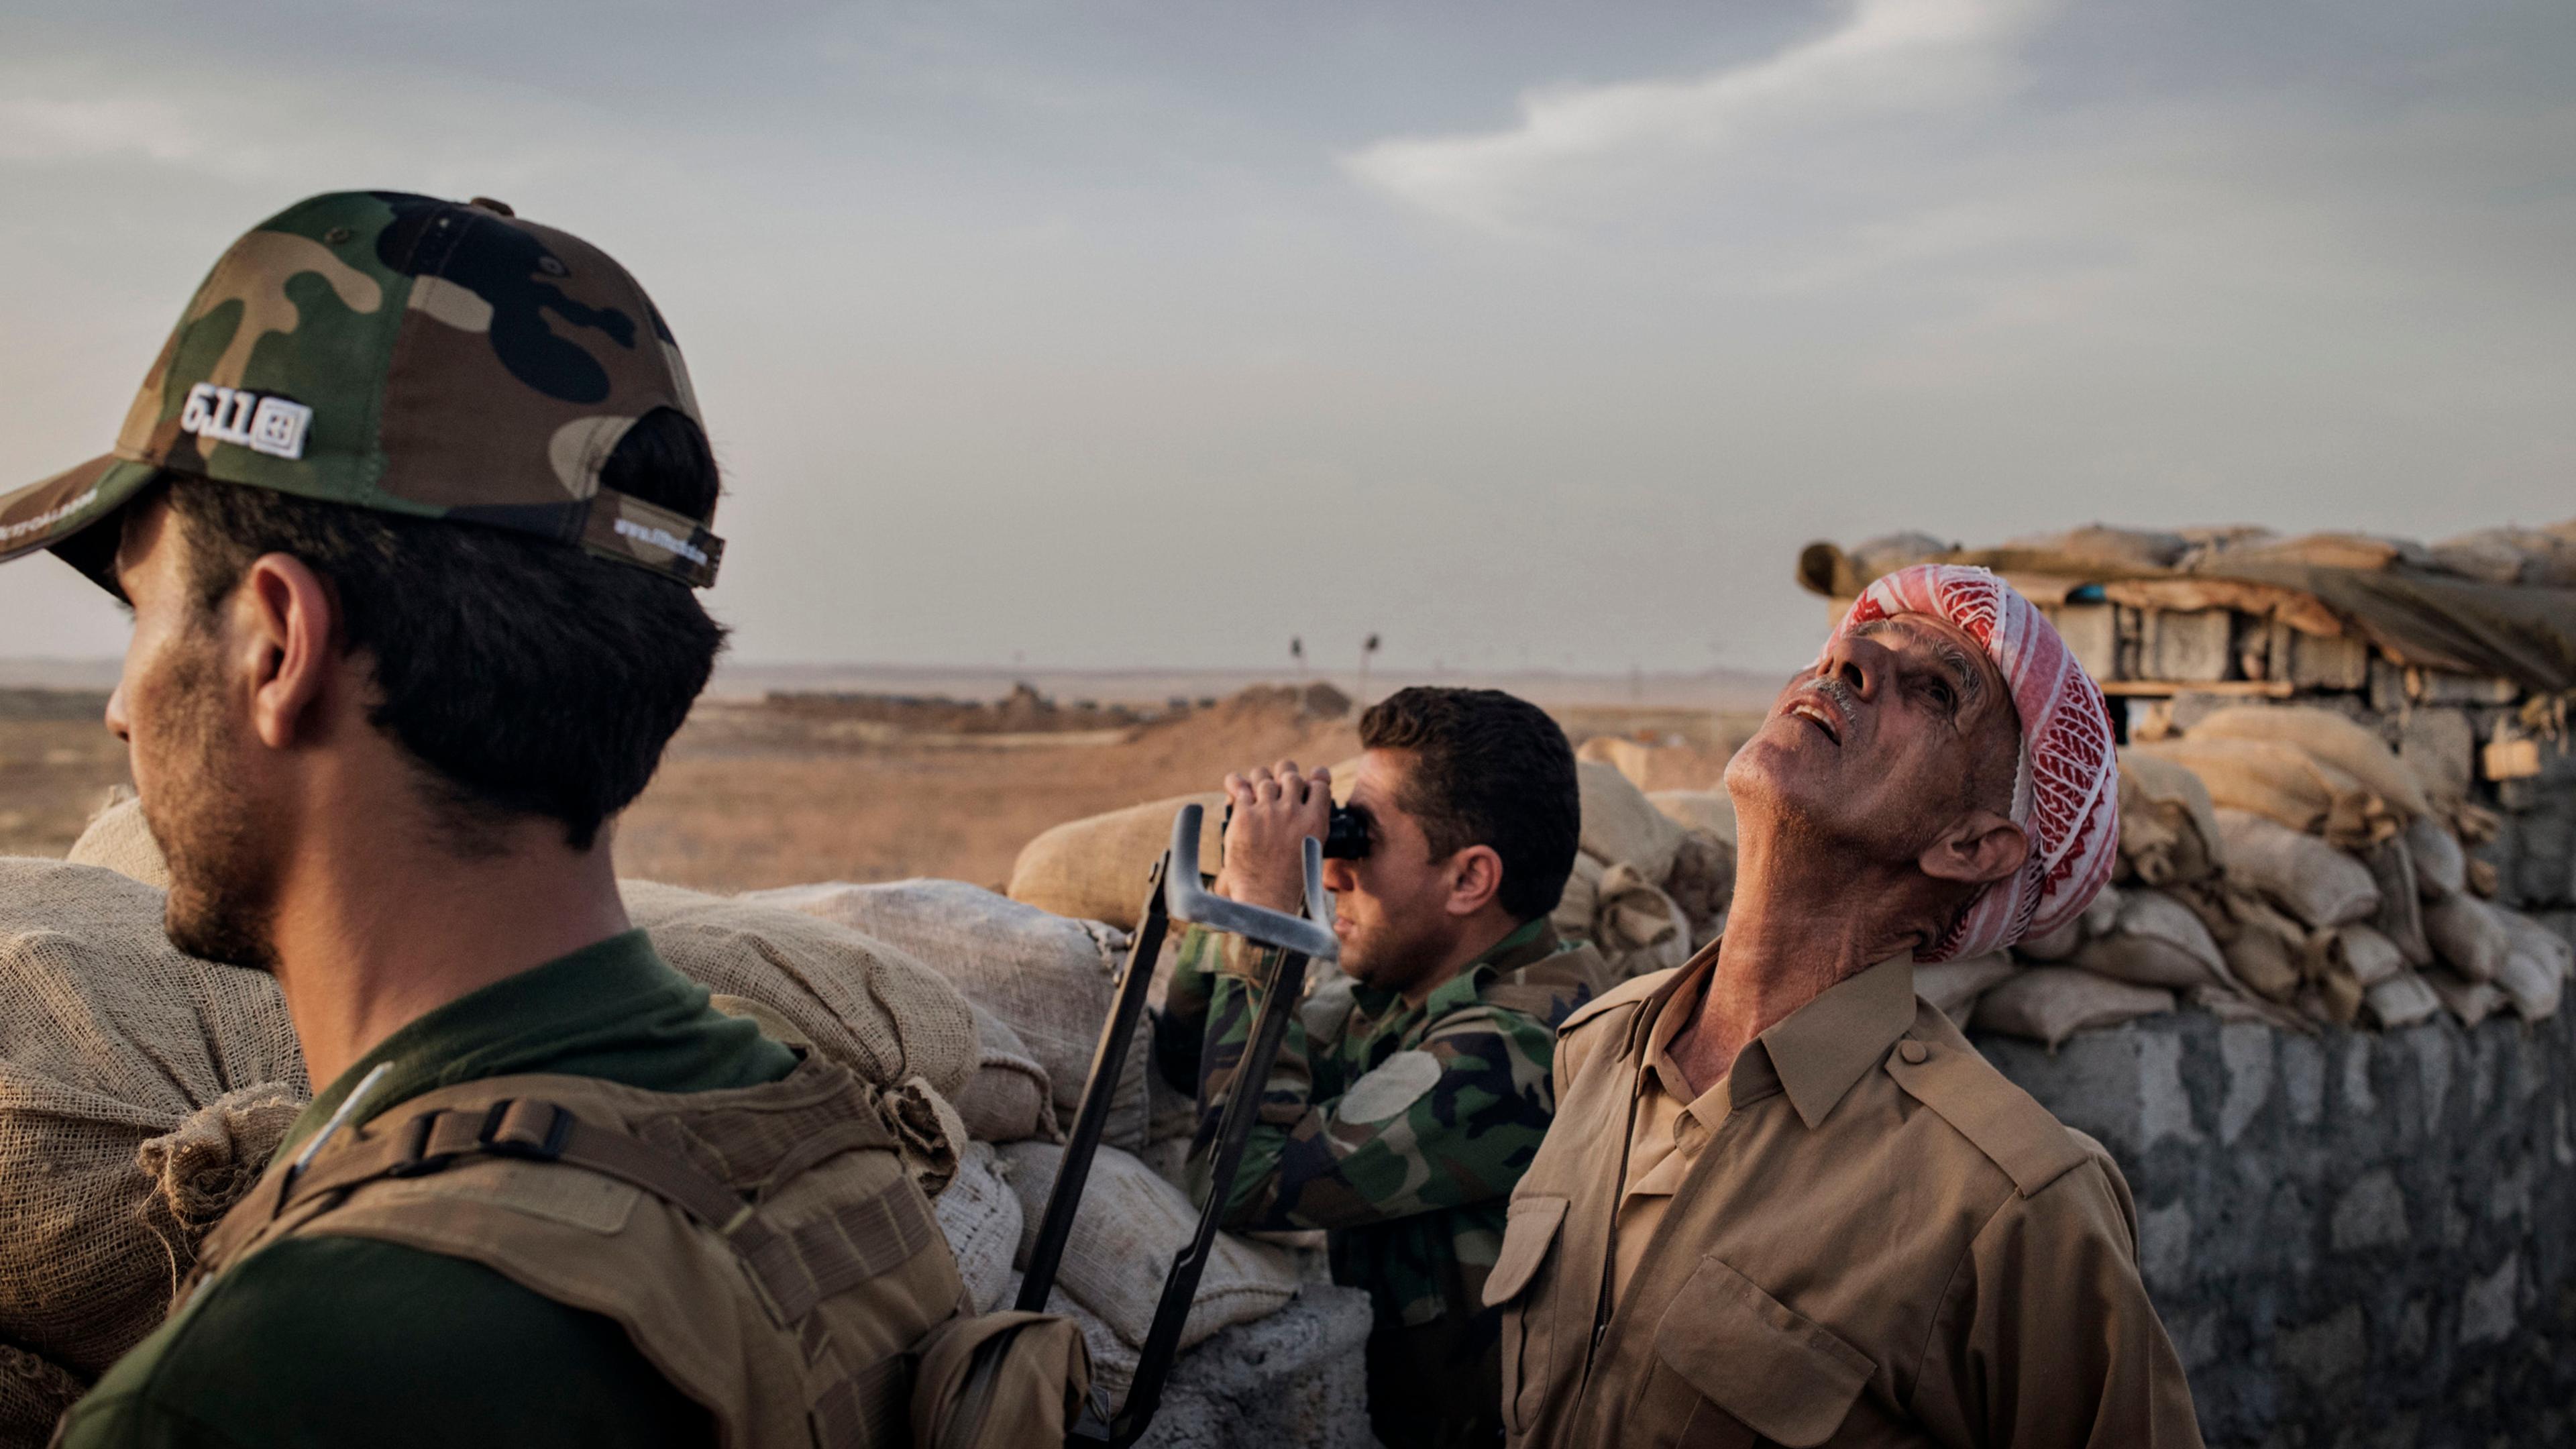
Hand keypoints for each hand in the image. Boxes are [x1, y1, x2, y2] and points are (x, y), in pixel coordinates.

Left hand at [1212, 759, 1330, 915]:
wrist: (1266, 899)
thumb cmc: (1290, 881)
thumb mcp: (1313, 850)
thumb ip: (1312, 824)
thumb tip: (1307, 801)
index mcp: (1315, 821)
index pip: (1319, 783)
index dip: (1313, 779)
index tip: (1307, 783)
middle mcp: (1293, 812)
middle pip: (1290, 774)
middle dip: (1284, 776)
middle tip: (1278, 784)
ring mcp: (1267, 812)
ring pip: (1263, 777)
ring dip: (1259, 779)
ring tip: (1255, 788)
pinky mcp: (1244, 817)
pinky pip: (1239, 786)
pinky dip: (1236, 783)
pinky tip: (1235, 786)